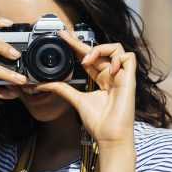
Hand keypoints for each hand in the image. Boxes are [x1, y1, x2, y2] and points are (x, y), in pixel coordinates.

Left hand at [35, 32, 135, 146]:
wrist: (109, 135)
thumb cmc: (98, 122)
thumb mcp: (76, 100)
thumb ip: (62, 89)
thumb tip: (42, 85)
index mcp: (101, 78)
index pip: (89, 57)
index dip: (76, 46)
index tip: (62, 38)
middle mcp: (111, 75)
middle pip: (99, 50)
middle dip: (81, 42)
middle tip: (65, 36)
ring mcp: (121, 76)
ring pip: (117, 48)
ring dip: (100, 50)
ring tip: (87, 61)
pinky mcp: (129, 79)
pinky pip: (129, 57)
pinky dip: (118, 58)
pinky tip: (108, 69)